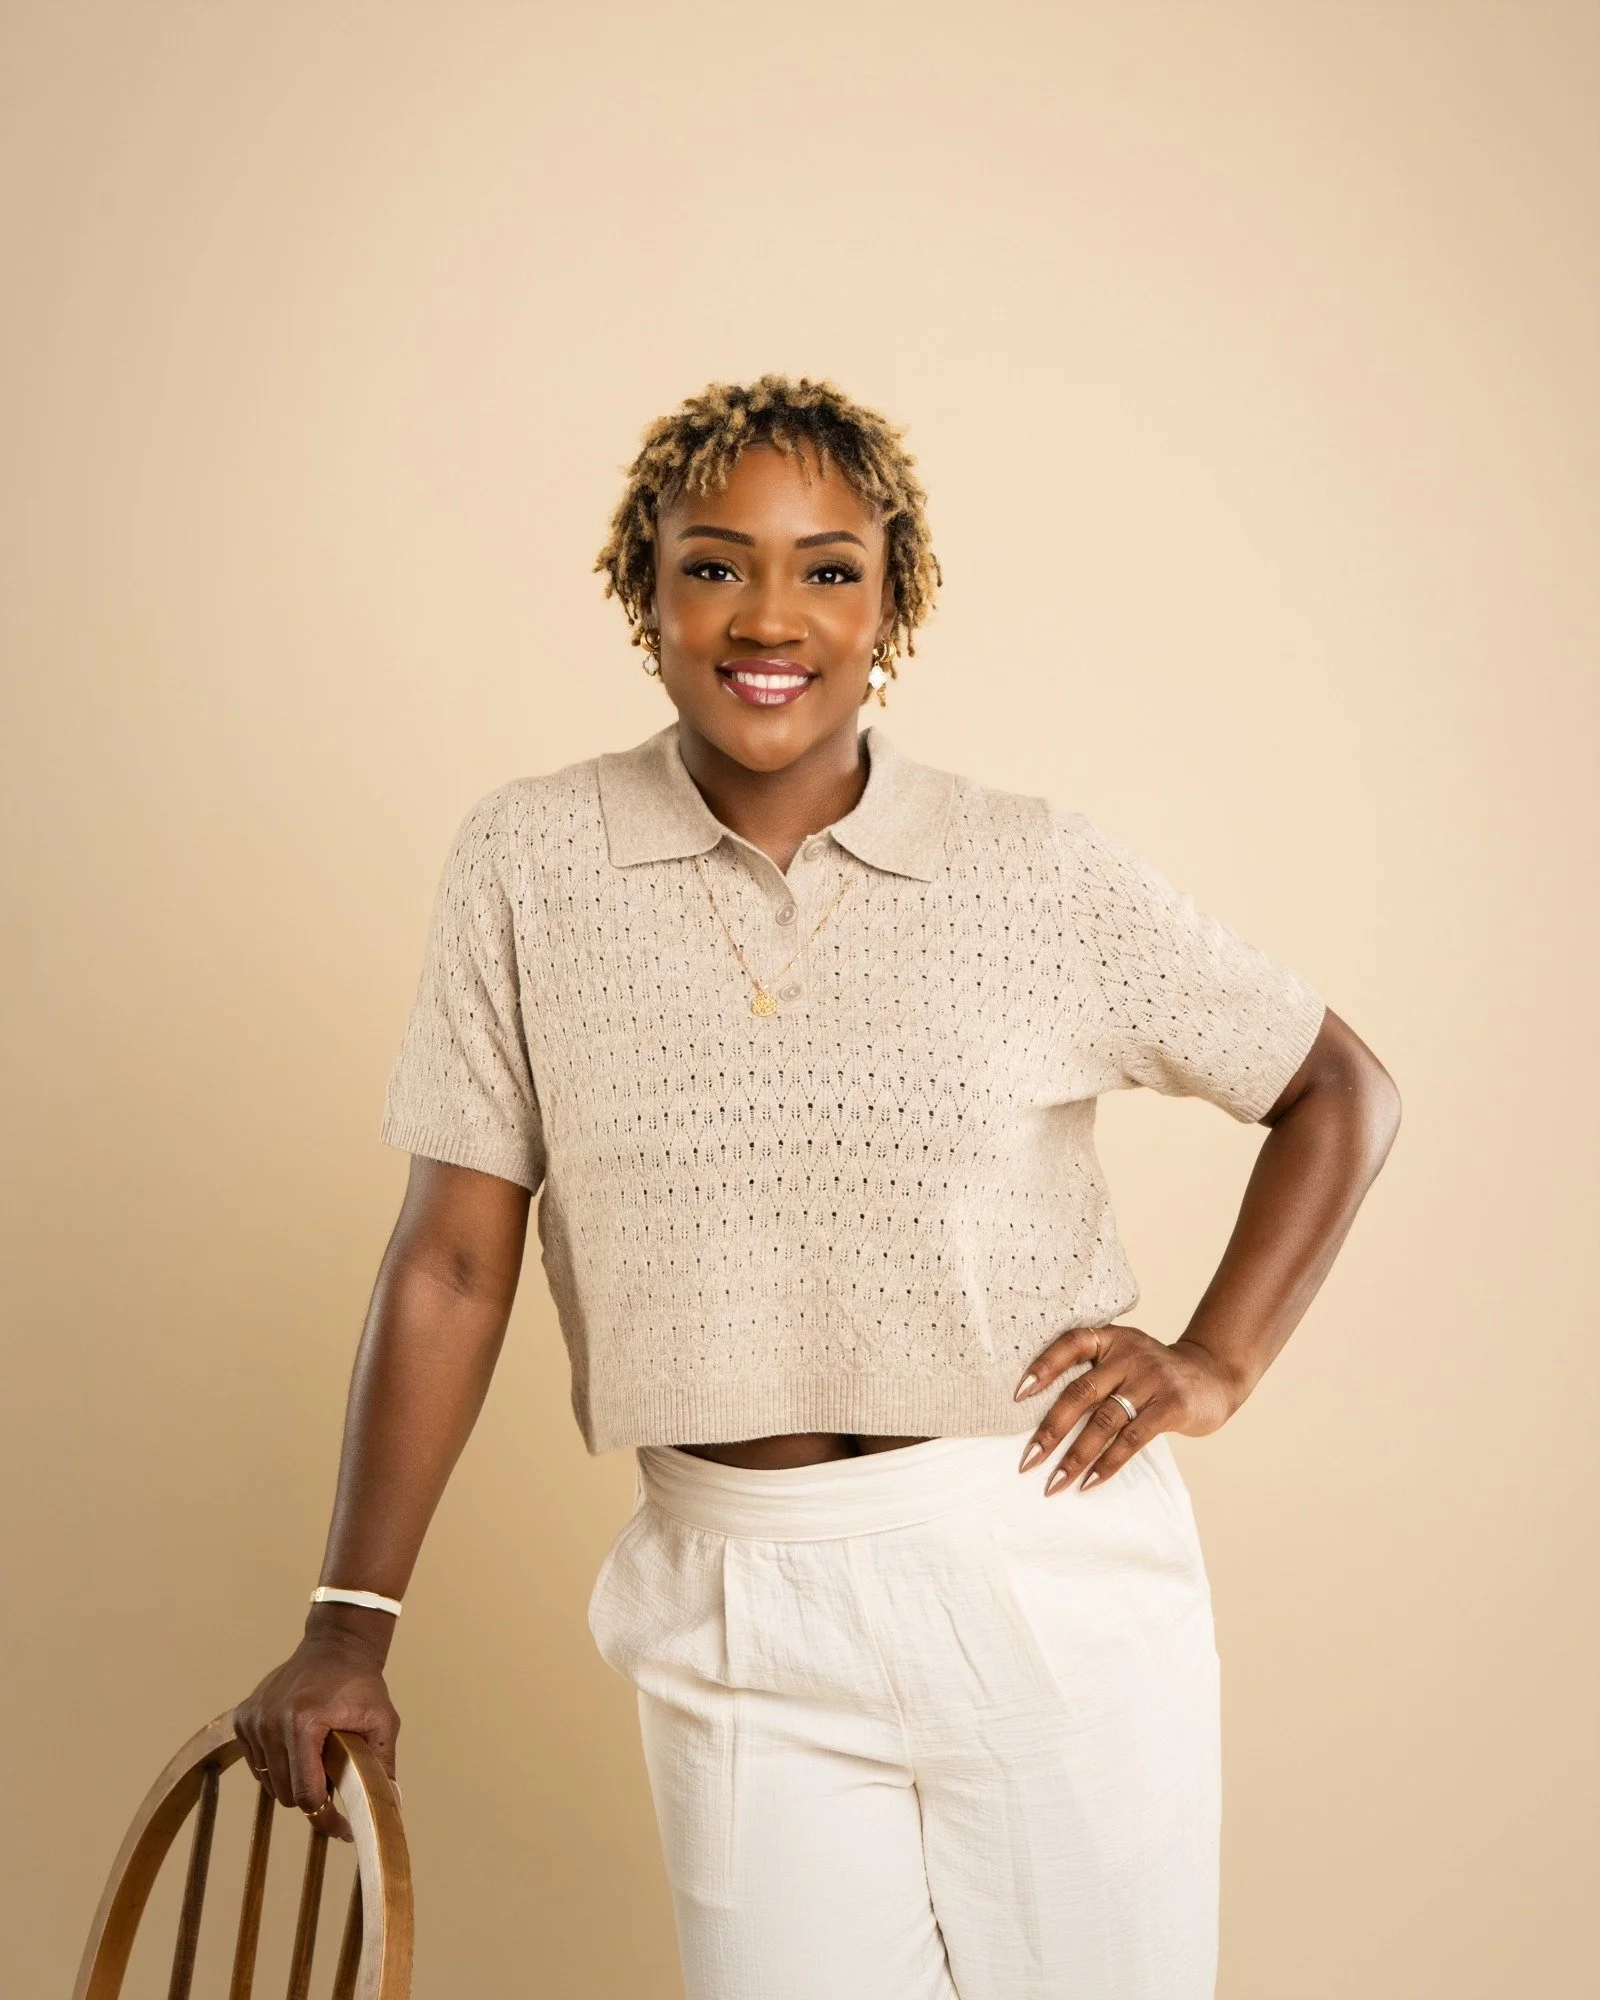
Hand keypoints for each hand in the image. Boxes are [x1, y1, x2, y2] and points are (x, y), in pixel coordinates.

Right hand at [233, 1633, 400, 1842]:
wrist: (336, 1645)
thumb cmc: (361, 1684)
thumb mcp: (382, 1721)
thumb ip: (383, 1766)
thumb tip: (392, 1807)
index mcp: (304, 1723)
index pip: (307, 1794)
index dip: (326, 1818)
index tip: (343, 1829)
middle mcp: (271, 1722)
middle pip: (286, 1794)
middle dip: (312, 1798)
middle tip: (335, 1784)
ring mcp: (253, 1720)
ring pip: (269, 1783)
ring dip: (294, 1781)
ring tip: (318, 1761)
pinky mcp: (243, 1718)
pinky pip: (257, 1764)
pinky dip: (277, 1766)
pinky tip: (298, 1749)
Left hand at [1012, 1325, 1242, 1494]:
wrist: (1214, 1375)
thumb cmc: (1154, 1374)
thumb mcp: (1125, 1358)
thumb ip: (1093, 1374)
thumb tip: (1043, 1419)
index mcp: (1111, 1338)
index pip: (1070, 1344)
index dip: (1043, 1367)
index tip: (1017, 1395)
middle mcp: (1128, 1354)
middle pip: (1081, 1392)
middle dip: (1051, 1429)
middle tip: (1028, 1460)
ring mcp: (1152, 1379)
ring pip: (1104, 1421)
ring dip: (1076, 1456)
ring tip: (1055, 1482)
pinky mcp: (1171, 1406)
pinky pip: (1132, 1440)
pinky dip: (1108, 1464)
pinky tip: (1089, 1482)